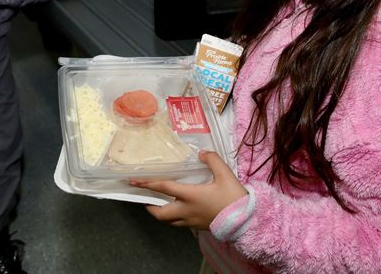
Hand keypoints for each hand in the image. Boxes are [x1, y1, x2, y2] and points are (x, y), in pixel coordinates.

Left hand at [129, 151, 247, 229]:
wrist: (246, 221)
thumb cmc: (233, 198)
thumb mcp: (225, 174)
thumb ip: (212, 160)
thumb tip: (202, 153)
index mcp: (190, 195)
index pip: (163, 188)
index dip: (148, 183)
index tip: (134, 181)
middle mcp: (186, 210)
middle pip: (160, 214)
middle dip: (150, 207)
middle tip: (146, 199)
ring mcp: (191, 221)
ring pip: (169, 222)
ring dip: (161, 214)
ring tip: (159, 206)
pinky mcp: (198, 227)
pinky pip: (180, 224)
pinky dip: (174, 218)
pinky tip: (179, 210)